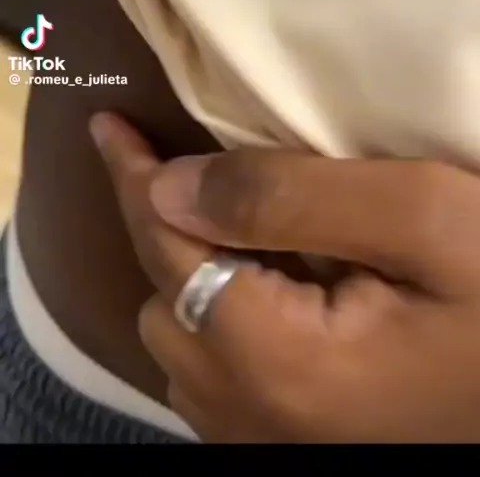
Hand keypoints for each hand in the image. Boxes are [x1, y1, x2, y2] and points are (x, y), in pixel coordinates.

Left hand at [90, 112, 479, 441]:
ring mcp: (278, 443)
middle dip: (170, 232)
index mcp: (278, 362)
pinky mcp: (305, 444)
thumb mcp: (422, 219)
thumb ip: (291, 197)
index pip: (168, 251)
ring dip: (194, 278)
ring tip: (238, 229)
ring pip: (185, 348)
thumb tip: (172, 185)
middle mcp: (257, 420)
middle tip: (201, 175)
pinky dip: (223, 321)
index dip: (134, 179)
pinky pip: (220, 380)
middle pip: (166, 306)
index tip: (110, 127)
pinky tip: (271, 290)